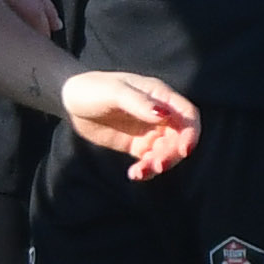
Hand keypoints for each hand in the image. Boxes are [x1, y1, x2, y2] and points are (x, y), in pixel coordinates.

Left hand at [58, 67, 197, 177]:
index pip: (187, 115)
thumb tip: (163, 116)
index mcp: (160, 96)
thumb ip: (139, 103)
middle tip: (157, 165)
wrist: (71, 101)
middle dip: (172, 154)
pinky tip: (134, 174)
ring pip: (166, 153)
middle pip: (180, 138)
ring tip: (140, 172)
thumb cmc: (93, 88)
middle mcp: (159, 115)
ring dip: (158, 165)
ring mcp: (149, 131)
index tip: (184, 150)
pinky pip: (149, 161)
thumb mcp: (114, 92)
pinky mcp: (137, 146)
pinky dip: (146, 170)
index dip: (191, 132)